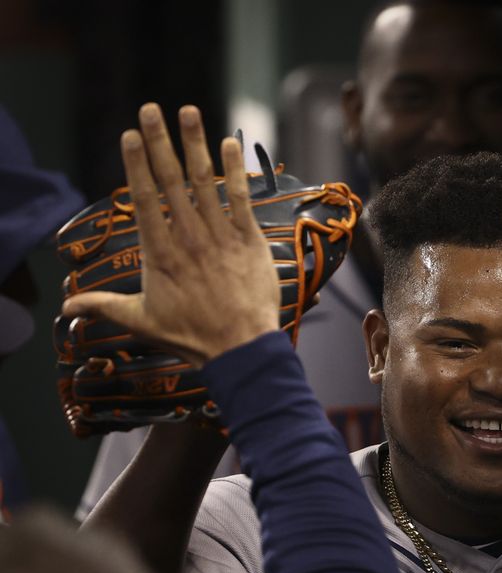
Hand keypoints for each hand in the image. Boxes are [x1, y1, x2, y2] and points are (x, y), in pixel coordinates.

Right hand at [61, 103, 278, 365]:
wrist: (241, 348)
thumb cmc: (191, 336)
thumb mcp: (141, 321)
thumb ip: (104, 307)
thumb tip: (66, 308)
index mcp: (160, 253)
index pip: (144, 200)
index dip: (136, 165)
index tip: (128, 136)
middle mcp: (188, 238)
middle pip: (171, 182)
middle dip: (160, 142)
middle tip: (151, 110)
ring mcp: (220, 237)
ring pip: (205, 183)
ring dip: (196, 145)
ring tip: (189, 112)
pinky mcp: (249, 241)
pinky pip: (242, 199)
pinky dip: (237, 171)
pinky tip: (231, 143)